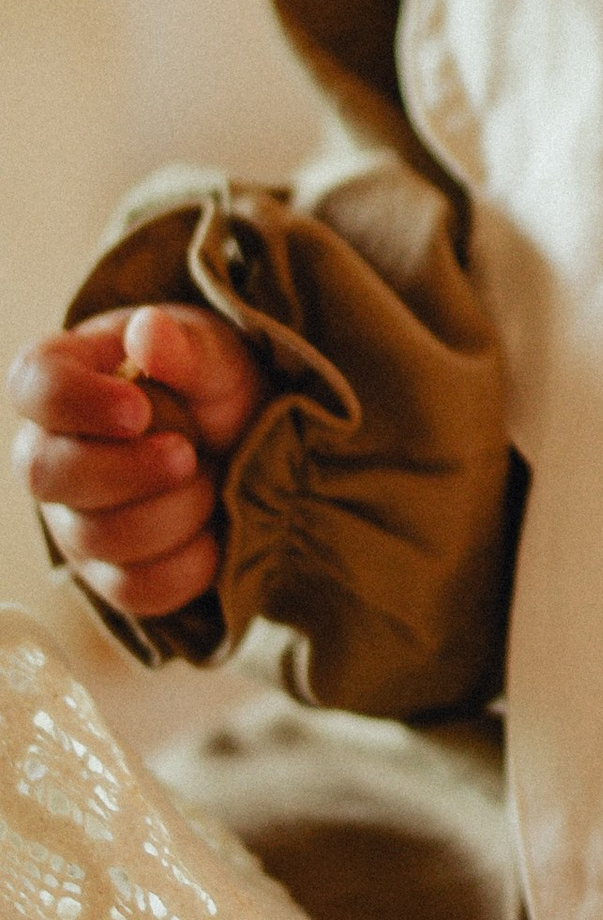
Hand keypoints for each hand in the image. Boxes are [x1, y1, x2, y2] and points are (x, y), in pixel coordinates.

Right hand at [8, 305, 269, 620]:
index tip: (138, 410)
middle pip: (48, 474)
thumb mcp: (216, 354)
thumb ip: (185, 345)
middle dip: (130, 470)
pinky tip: (216, 532)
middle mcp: (51, 452)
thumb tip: (147, 330)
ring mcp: (74, 519)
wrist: (251, 447)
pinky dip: (190, 564)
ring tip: (210, 480)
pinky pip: (135, 589)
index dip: (77, 402)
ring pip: (98, 538)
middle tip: (189, 455)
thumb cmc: (214, 387)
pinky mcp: (109, 573)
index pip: (33, 386)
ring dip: (175, 512)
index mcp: (65, 378)